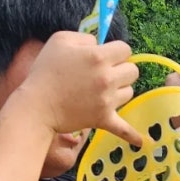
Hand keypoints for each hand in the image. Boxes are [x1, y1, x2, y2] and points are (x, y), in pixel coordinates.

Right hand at [21, 31, 142, 145]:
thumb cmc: (45, 70)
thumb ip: (85, 38)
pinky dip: (132, 136)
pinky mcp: (103, 119)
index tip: (105, 57)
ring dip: (120, 91)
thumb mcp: (61, 40)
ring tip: (103, 92)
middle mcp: (107, 78)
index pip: (126, 49)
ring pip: (130, 92)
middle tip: (104, 74)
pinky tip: (142, 142)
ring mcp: (107, 101)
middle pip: (133, 71)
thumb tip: (99, 45)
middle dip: (121, 69)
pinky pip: (124, 129)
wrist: (38, 105)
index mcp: (98, 56)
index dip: (116, 52)